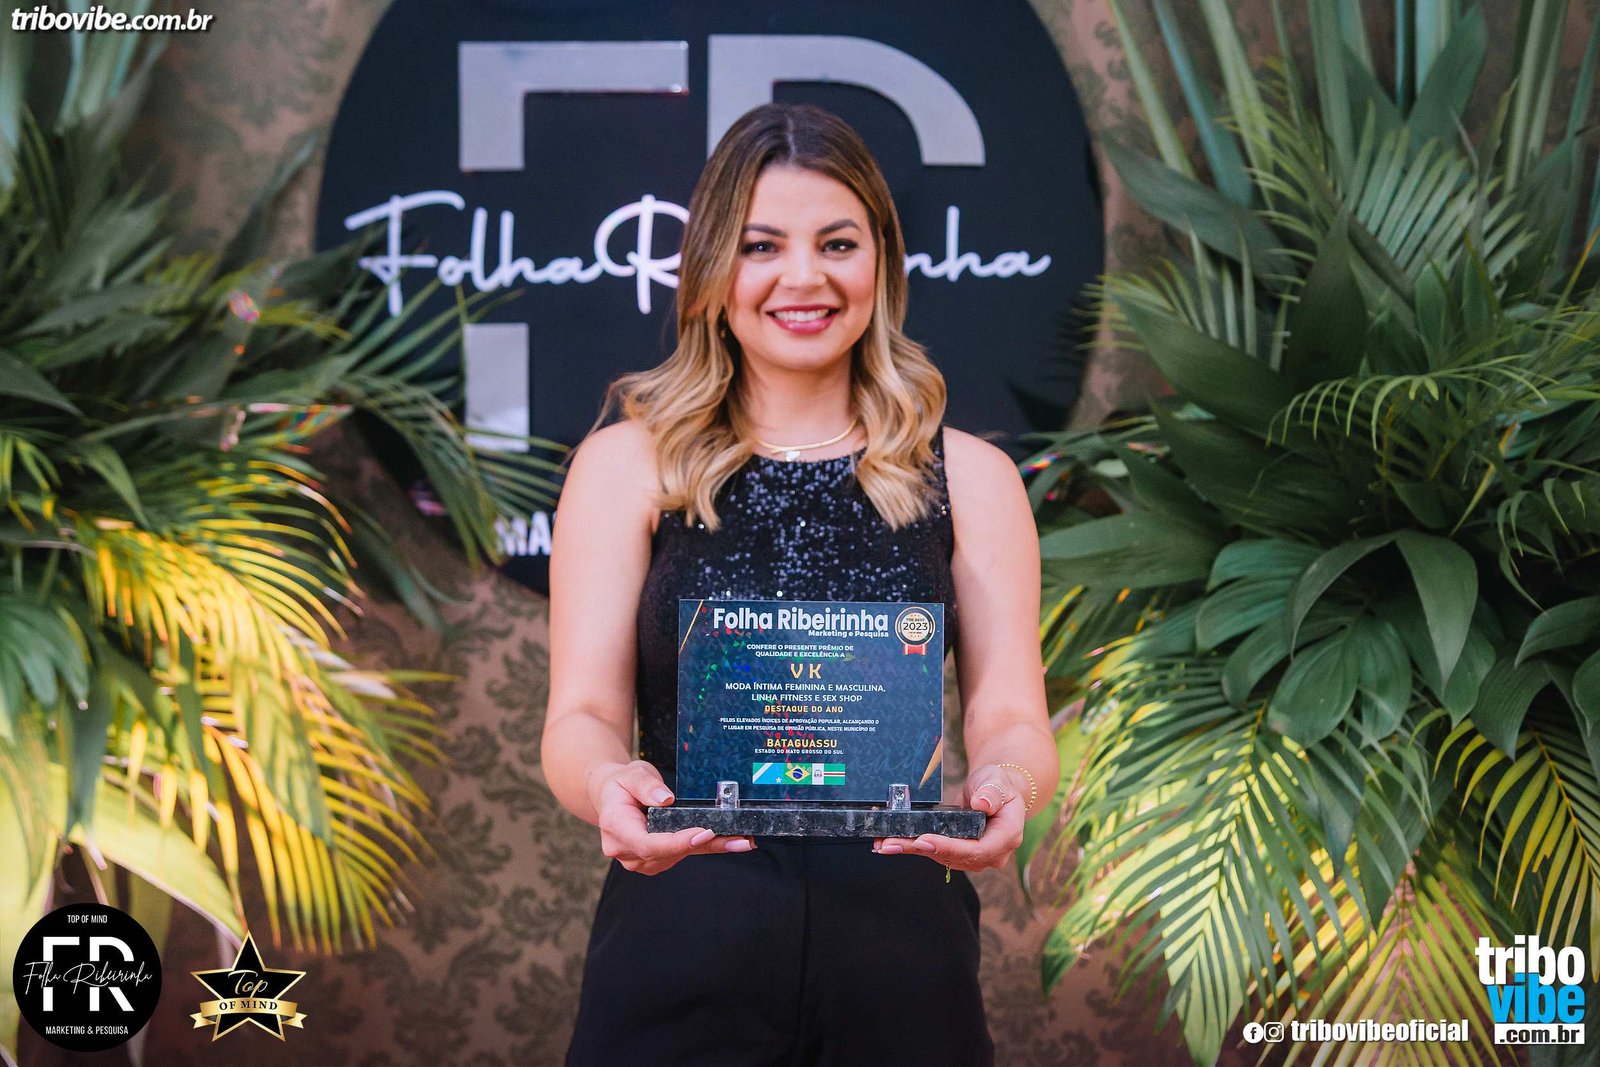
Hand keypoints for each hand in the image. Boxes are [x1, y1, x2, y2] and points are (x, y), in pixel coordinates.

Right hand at [588, 760, 754, 874]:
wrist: (612, 796)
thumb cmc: (622, 783)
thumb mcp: (632, 773)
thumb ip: (646, 785)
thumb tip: (665, 800)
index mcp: (615, 827)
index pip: (647, 843)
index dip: (677, 842)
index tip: (704, 833)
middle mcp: (625, 850)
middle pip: (668, 853)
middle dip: (705, 845)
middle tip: (740, 840)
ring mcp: (638, 860)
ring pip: (678, 856)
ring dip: (710, 848)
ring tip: (742, 840)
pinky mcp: (653, 861)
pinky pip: (680, 855)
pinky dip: (704, 847)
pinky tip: (728, 841)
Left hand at [872, 764, 1026, 871]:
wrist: (995, 789)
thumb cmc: (998, 783)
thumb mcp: (998, 781)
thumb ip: (992, 793)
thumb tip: (982, 804)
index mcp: (1007, 836)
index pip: (978, 849)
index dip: (950, 848)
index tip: (924, 841)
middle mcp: (992, 853)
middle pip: (954, 857)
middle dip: (921, 849)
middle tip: (891, 844)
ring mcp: (975, 855)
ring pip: (941, 856)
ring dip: (912, 849)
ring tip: (884, 843)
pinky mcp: (959, 852)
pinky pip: (936, 851)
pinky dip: (914, 846)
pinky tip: (891, 843)